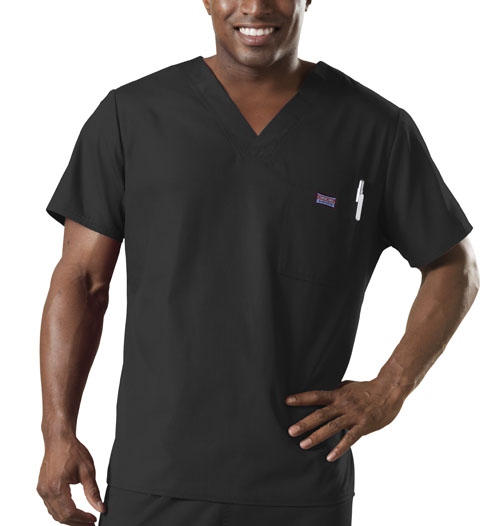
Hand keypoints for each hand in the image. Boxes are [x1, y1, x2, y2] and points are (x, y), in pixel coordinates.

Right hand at [37, 435, 104, 524]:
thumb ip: (93, 492)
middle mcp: (46, 491)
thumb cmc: (72, 450)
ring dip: (69, 519)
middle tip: (90, 523)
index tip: (93, 520)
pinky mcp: (42, 488)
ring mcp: (42, 490)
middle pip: (61, 517)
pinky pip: (51, 506)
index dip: (82, 519)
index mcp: (57, 487)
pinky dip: (61, 511)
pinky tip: (73, 510)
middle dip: (76, 522)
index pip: (69, 513)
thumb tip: (100, 507)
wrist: (59, 439)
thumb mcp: (88, 470)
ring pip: (54, 513)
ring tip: (83, 519)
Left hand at [285, 377, 407, 461]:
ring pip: (332, 427)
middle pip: (320, 414)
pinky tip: (329, 457)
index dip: (301, 398)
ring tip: (303, 444)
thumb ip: (334, 392)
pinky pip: (350, 438)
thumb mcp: (347, 386)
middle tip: (290, 431)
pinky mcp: (363, 426)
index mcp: (338, 394)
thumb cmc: (366, 389)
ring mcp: (353, 416)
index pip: (316, 395)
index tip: (286, 401)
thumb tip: (320, 395)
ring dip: (317, 436)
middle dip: (304, 423)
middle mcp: (343, 404)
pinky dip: (339, 448)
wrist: (389, 390)